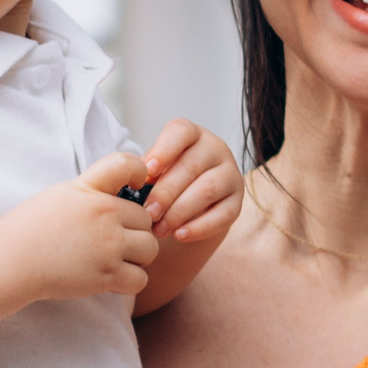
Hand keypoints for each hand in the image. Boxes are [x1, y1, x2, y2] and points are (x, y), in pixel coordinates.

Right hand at [0, 153, 159, 301]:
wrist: (12, 260)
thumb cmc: (32, 228)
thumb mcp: (62, 194)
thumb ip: (93, 189)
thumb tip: (119, 192)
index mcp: (91, 189)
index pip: (128, 164)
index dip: (139, 171)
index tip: (136, 182)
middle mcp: (104, 214)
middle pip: (146, 220)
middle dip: (135, 231)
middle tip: (115, 241)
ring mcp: (108, 246)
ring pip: (150, 249)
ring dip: (138, 257)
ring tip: (116, 260)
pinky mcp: (106, 275)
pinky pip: (140, 279)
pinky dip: (130, 281)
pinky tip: (111, 278)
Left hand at [137, 121, 241, 247]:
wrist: (189, 206)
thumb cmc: (165, 182)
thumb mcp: (154, 171)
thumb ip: (144, 172)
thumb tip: (130, 183)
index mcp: (192, 135)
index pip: (181, 132)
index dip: (164, 150)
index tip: (147, 172)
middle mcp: (215, 149)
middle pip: (191, 166)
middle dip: (166, 192)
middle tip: (147, 213)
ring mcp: (230, 174)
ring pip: (208, 190)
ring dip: (180, 211)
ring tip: (159, 229)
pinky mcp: (237, 202)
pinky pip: (222, 215)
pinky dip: (199, 228)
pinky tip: (179, 236)